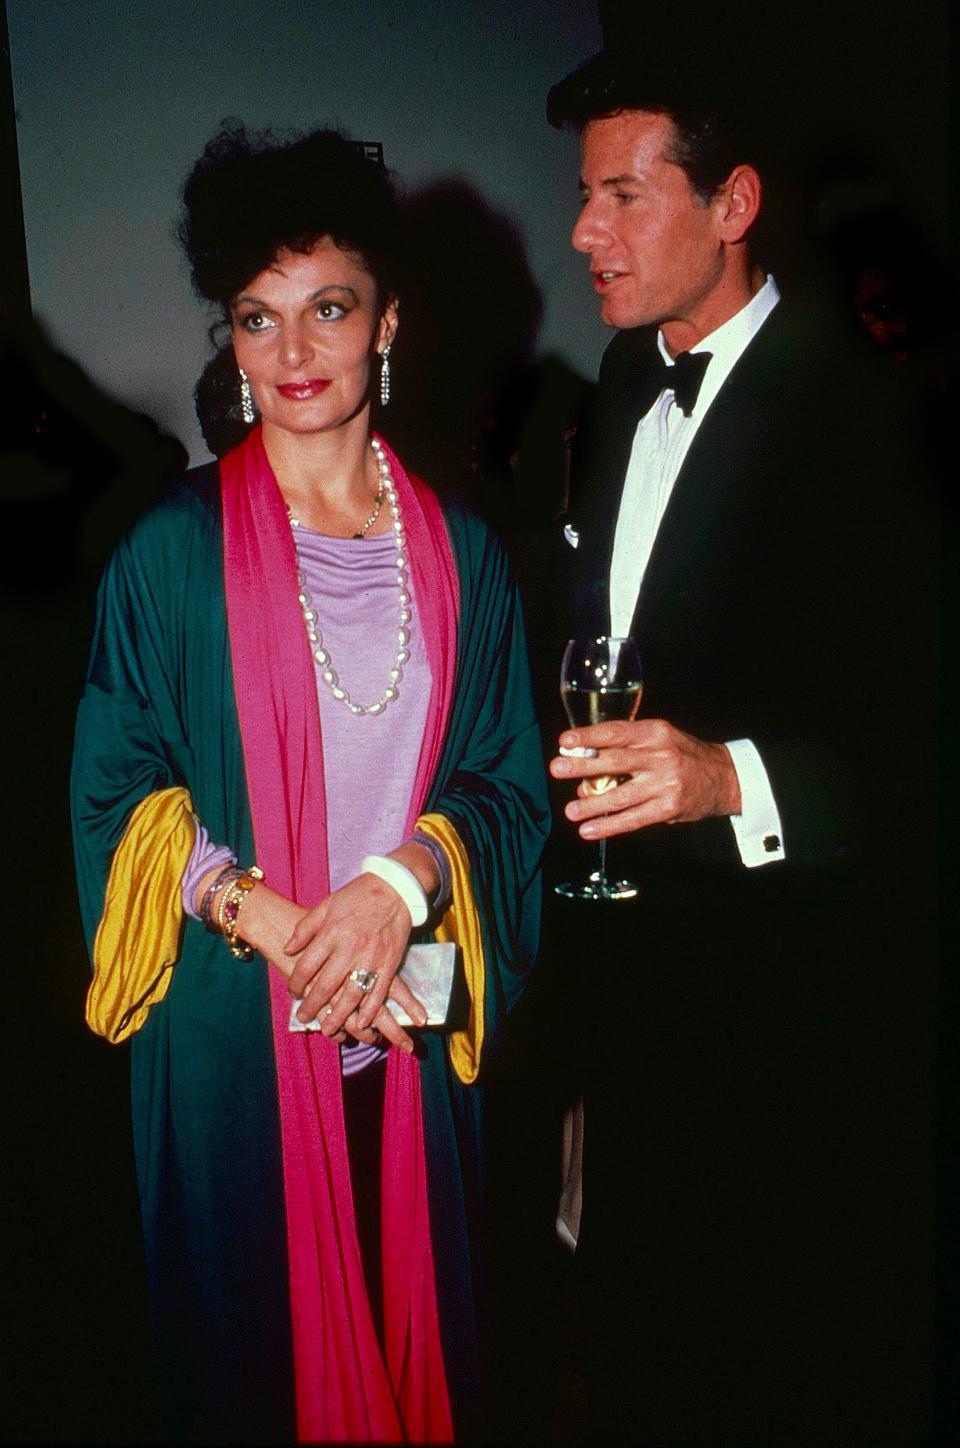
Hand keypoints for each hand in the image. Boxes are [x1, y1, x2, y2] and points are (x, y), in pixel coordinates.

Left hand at [282, 872, 428, 1050]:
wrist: (394, 888)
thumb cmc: (357, 896)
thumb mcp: (326, 905)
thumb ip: (305, 928)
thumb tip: (287, 949)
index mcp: (331, 933)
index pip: (307, 966)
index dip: (296, 983)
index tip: (293, 992)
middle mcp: (349, 948)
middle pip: (326, 986)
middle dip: (311, 1006)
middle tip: (303, 1017)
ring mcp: (371, 958)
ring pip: (351, 995)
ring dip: (338, 1016)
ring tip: (327, 1028)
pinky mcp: (389, 963)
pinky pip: (378, 992)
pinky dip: (370, 1010)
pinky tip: (360, 1023)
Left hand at [550, 719, 741, 839]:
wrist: (724, 777)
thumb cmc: (683, 755)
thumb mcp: (660, 737)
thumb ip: (628, 744)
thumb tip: (585, 758)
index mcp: (655, 732)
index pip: (616, 732)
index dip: (588, 736)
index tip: (565, 741)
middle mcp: (660, 756)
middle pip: (614, 761)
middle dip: (582, 766)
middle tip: (556, 769)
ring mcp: (665, 784)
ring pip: (620, 796)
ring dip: (591, 804)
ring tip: (570, 810)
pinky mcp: (668, 808)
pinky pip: (632, 819)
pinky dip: (608, 826)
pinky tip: (589, 831)